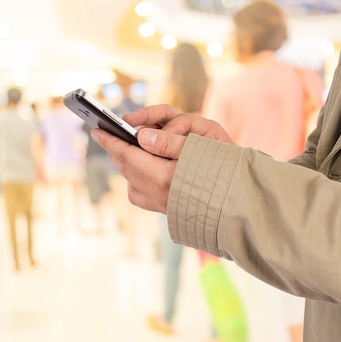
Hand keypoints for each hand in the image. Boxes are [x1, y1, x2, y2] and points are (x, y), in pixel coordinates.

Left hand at [91, 105, 232, 212]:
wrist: (243, 209)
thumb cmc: (227, 173)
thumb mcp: (199, 149)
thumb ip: (168, 141)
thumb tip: (140, 136)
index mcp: (164, 177)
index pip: (127, 154)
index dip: (111, 141)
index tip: (96, 130)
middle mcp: (158, 194)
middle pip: (127, 167)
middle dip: (116, 150)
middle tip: (108, 135)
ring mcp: (161, 205)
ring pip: (131, 180)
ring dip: (126, 164)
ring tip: (123, 149)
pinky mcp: (166, 211)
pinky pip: (141, 194)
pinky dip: (137, 179)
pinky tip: (143, 170)